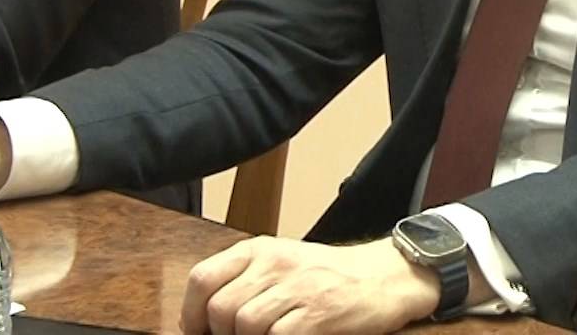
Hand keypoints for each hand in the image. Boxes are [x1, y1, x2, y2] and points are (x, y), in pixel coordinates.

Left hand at [180, 237, 440, 334]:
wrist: (385, 278)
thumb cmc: (329, 277)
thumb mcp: (282, 265)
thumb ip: (245, 283)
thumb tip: (202, 319)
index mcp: (259, 250)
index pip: (203, 278)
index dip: (191, 314)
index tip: (197, 331)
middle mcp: (275, 263)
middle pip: (220, 308)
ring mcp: (298, 287)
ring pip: (244, 324)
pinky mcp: (318, 313)